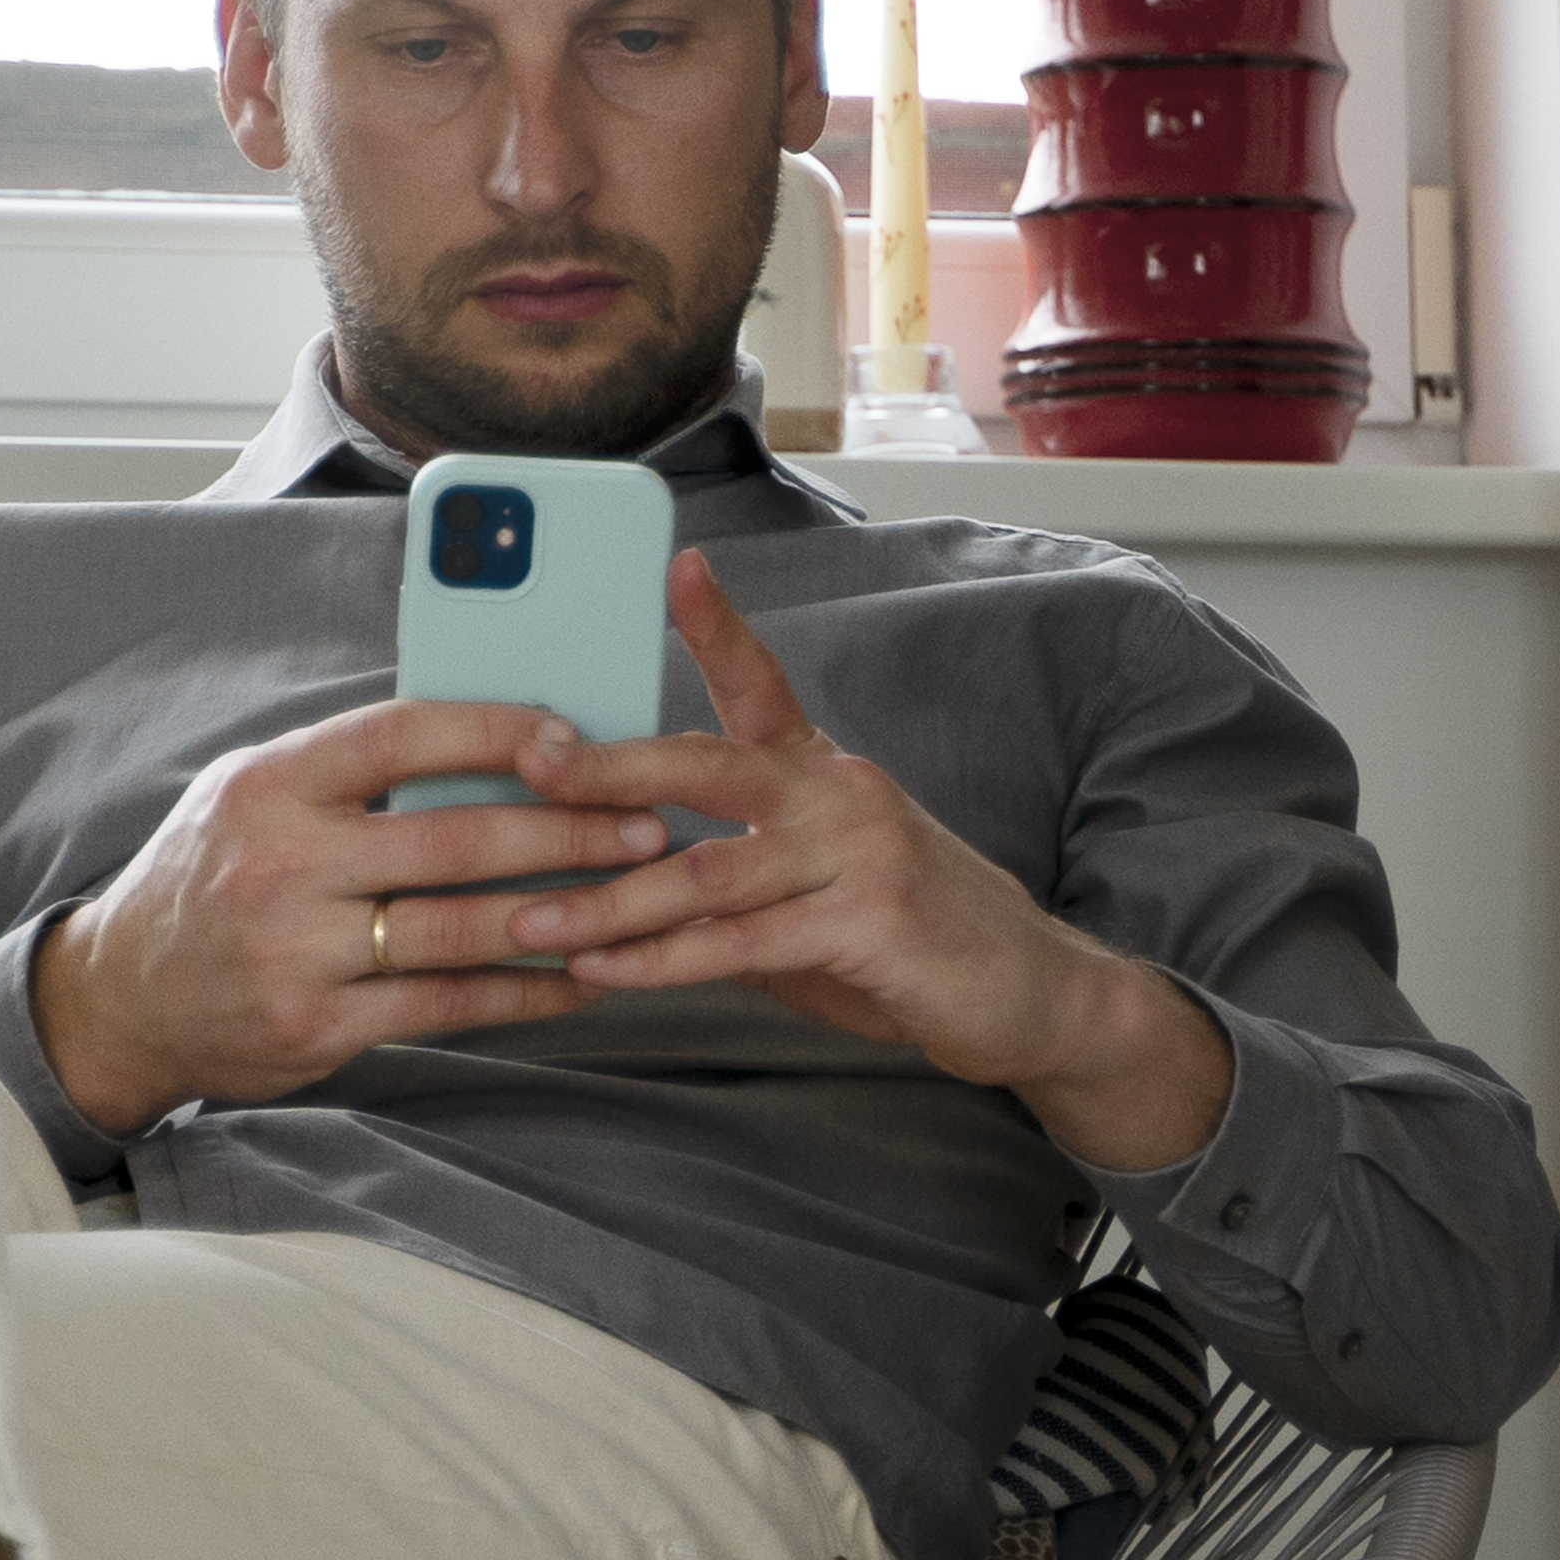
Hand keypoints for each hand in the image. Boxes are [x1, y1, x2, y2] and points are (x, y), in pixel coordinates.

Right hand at [28, 691, 673, 1130]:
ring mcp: (297, 951)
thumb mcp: (252, 798)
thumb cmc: (212, 878)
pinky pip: (447, 1003)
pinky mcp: (318, 1026)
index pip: (397, 735)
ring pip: (460, 927)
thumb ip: (348, 772)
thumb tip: (490, 737)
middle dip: (566, 830)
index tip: (572, 735)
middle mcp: (279, 864)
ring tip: (636, 895)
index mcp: (267, 785)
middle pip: (452, 839)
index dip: (493, 730)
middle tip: (647, 822)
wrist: (120, 999)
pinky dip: (525, 991)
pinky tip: (581, 978)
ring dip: (564, 912)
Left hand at [499, 548, 1230, 1170]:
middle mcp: (841, 796)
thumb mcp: (818, 894)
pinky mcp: (869, 923)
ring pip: (708, 871)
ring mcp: (860, 855)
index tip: (677, 564)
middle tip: (531, 764)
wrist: (1029, 995)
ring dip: (607, 902)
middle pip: (709, 764)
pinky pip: (742, 944)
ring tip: (530, 922)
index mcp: (824, 774)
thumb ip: (736, 883)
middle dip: (609, 767)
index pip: (762, 684)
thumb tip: (627, 892)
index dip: (717, 623)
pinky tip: (603, 971)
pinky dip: (662, 962)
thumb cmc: (914, 943)